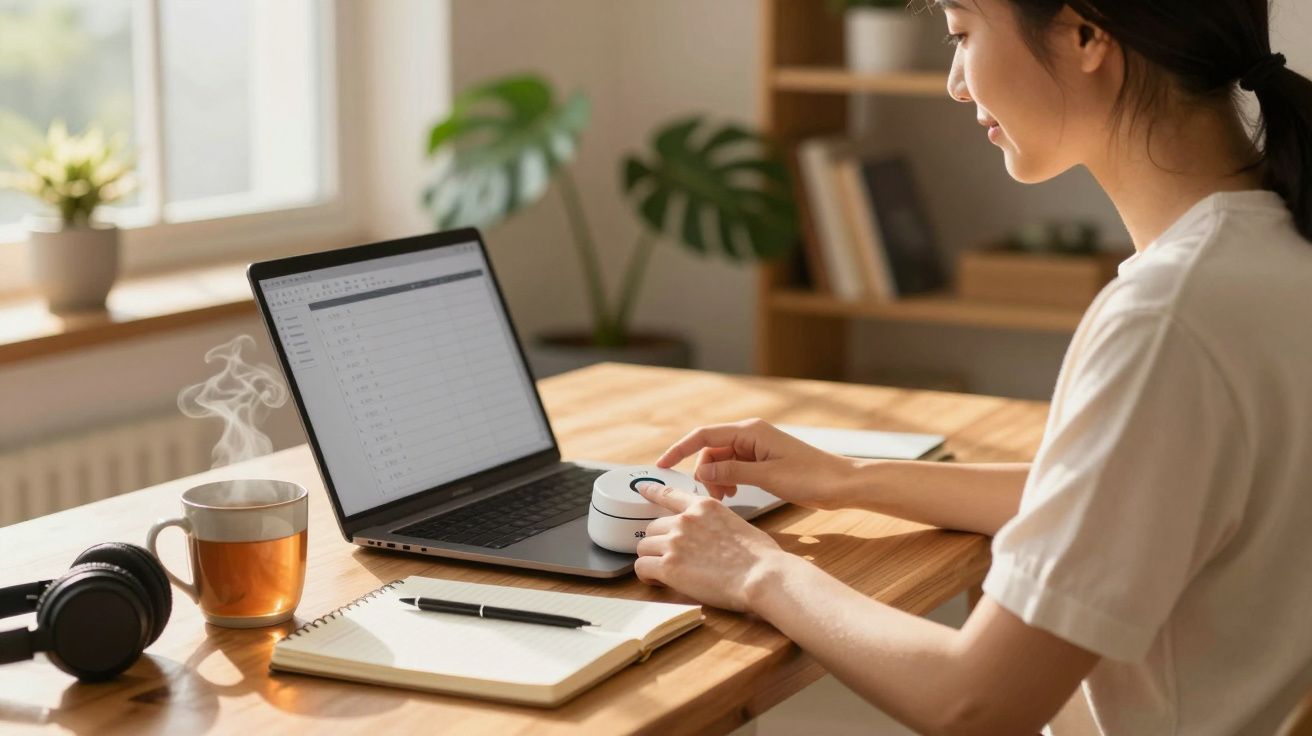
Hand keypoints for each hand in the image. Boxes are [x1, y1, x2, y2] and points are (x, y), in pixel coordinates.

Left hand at [634, 482, 787, 611]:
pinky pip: (641, 567)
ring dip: (652, 559)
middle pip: (652, 527)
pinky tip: (659, 581)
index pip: (669, 495)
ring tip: (666, 573)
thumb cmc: (760, 557)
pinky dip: (647, 576)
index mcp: (704, 506)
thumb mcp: (737, 524)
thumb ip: (716, 524)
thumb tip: (714, 537)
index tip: (642, 490)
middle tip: (672, 559)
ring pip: (643, 547)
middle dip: (659, 543)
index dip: (652, 492)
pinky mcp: (669, 566)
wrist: (761, 575)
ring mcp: (675, 541)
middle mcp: (685, 520)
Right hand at [655, 418, 854, 509]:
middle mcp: (750, 435)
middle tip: (711, 497)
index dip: (679, 449)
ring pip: (721, 461)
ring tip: (725, 498)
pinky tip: (733, 494)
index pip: (704, 436)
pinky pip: (734, 467)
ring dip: (716, 479)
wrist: (840, 484)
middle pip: (710, 450)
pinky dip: (728, 480)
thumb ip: (731, 472)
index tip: (662, 465)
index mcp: (750, 432)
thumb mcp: (767, 476)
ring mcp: (756, 447)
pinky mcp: (762, 460)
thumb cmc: (811, 477)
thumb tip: (701, 471)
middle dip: (703, 472)